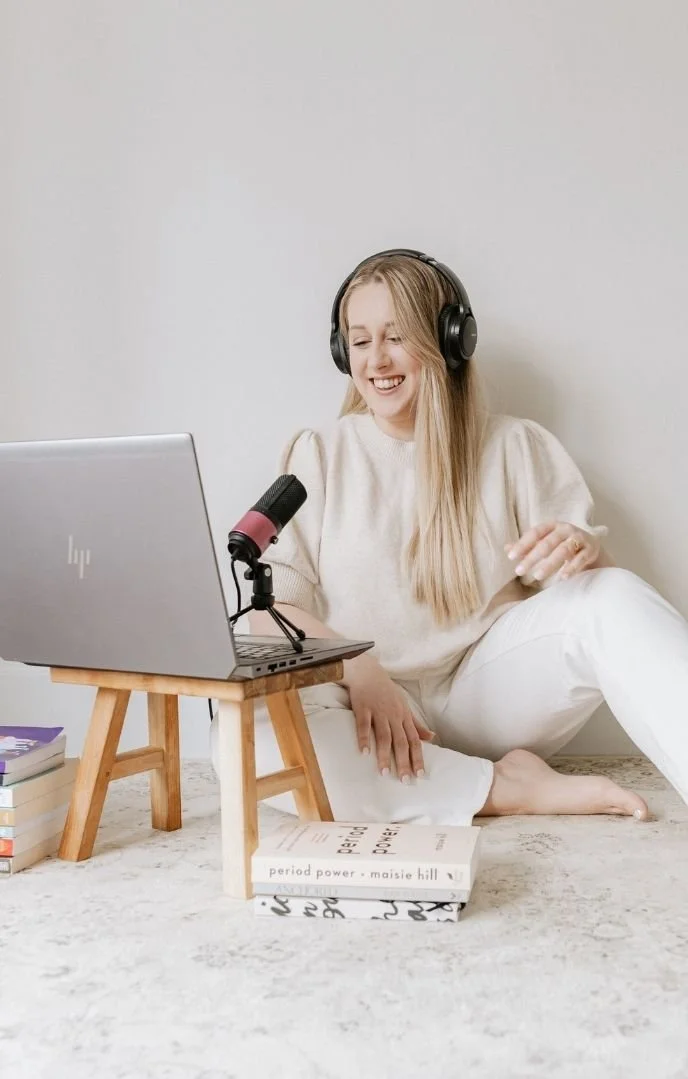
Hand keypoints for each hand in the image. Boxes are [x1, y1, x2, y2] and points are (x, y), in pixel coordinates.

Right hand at [344, 656, 433, 781]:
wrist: (367, 672)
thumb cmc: (386, 691)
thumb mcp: (404, 706)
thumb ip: (416, 724)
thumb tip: (431, 737)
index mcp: (404, 716)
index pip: (414, 740)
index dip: (417, 757)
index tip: (419, 774)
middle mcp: (394, 716)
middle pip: (401, 742)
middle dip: (404, 762)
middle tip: (404, 780)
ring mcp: (378, 712)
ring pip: (384, 736)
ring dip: (384, 755)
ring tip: (384, 772)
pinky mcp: (363, 708)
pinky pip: (364, 726)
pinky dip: (364, 739)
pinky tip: (364, 753)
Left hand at [505, 521, 600, 582]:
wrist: (591, 546)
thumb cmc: (562, 544)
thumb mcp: (545, 542)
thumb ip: (527, 546)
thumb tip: (506, 549)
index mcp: (552, 525)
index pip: (535, 533)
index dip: (523, 544)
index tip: (510, 557)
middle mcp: (566, 529)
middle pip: (547, 543)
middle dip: (532, 558)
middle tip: (519, 571)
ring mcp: (579, 538)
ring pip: (563, 550)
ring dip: (550, 564)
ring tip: (538, 576)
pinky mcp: (590, 549)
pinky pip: (581, 558)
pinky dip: (572, 568)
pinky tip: (563, 577)